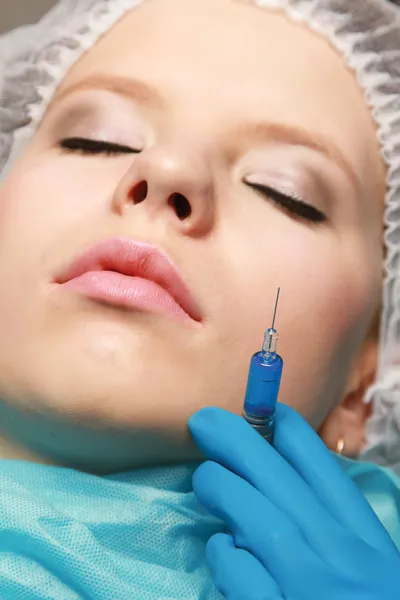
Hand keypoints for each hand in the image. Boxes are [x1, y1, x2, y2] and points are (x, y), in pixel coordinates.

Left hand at [188, 405, 399, 599]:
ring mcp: (311, 590)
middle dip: (239, 441)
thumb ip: (335, 534)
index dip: (290, 433)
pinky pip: (244, 578)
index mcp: (367, 543)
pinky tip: (222, 551)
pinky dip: (227, 558)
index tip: (264, 411)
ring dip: (225, 489)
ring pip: (260, 519)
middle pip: (282, 481)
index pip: (326, 472)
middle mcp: (341, 559)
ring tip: (205, 479)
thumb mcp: (371, 571)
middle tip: (203, 421)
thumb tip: (282, 493)